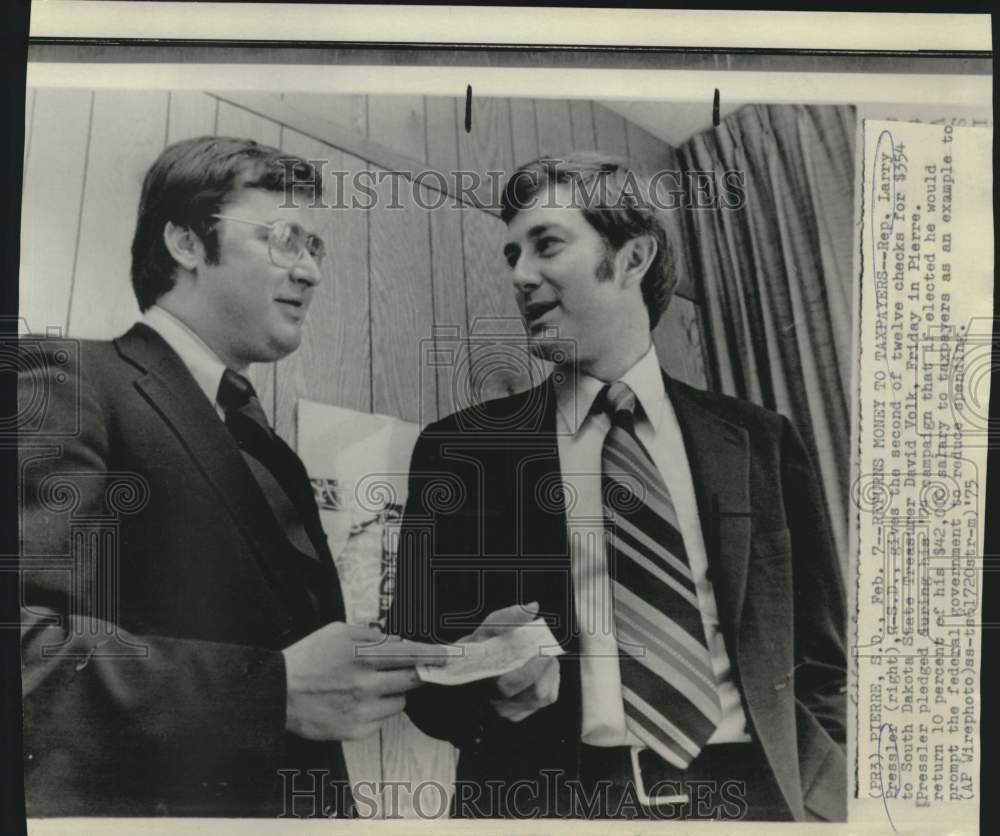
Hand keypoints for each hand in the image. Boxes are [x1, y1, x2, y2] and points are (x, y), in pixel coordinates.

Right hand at [282, 621, 447, 740]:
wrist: (277, 693)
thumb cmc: (307, 658)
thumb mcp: (337, 632)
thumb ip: (370, 634)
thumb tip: (396, 641)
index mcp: (363, 656)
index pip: (410, 654)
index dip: (433, 655)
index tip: (449, 656)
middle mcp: (366, 684)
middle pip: (411, 680)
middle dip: (413, 673)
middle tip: (406, 670)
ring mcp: (362, 710)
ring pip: (399, 702)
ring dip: (393, 693)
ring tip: (369, 687)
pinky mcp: (356, 730)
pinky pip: (381, 720)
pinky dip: (376, 711)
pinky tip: (355, 703)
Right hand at [466, 601, 560, 722]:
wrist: (472, 668)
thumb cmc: (480, 647)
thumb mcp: (489, 628)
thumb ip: (508, 618)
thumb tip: (533, 607)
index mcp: (487, 682)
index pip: (512, 685)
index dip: (531, 670)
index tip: (542, 652)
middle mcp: (499, 703)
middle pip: (535, 693)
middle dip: (546, 668)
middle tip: (546, 651)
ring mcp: (512, 711)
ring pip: (544, 696)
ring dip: (549, 673)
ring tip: (542, 657)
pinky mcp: (523, 713)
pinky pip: (548, 697)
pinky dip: (550, 680)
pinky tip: (541, 669)